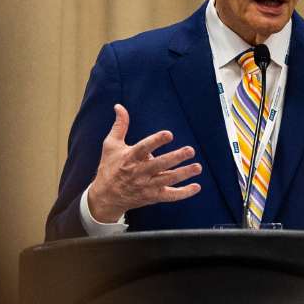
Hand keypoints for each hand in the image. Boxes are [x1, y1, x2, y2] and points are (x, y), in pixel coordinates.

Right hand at [87, 104, 202, 222]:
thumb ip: (120, 125)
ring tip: (197, 167)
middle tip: (190, 150)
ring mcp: (146, 186)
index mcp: (130, 158)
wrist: (106, 197)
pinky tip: (196, 187)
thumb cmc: (110, 167)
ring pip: (167, 180)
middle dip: (175, 158)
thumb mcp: (111, 145)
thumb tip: (119, 106)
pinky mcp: (152, 196)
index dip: (156, 141)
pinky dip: (184, 193)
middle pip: (159, 165)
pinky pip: (170, 196)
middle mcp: (139, 172)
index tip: (169, 134)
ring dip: (184, 173)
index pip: (144, 148)